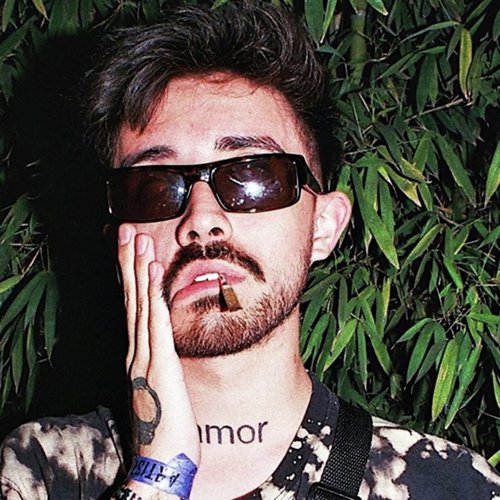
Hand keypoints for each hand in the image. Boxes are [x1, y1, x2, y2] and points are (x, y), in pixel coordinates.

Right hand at [117, 224, 199, 487]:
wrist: (162, 461)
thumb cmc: (166, 425)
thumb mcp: (161, 388)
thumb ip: (159, 365)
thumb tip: (163, 348)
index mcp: (139, 354)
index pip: (133, 307)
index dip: (131, 277)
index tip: (132, 250)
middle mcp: (137, 351)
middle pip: (131, 299)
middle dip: (128, 262)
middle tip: (126, 230)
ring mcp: (146, 357)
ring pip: (141, 304)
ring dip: (139, 270)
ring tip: (137, 239)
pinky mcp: (161, 366)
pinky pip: (157, 324)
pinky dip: (153, 295)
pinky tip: (153, 272)